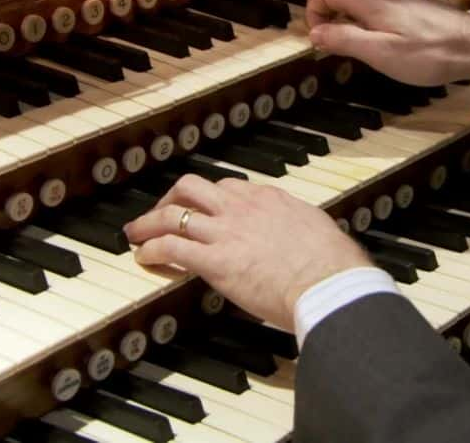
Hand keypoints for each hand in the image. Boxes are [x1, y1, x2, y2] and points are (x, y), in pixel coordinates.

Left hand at [124, 175, 372, 331]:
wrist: (329, 283)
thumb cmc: (333, 265)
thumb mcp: (317, 231)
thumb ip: (299, 228)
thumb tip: (301, 236)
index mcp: (269, 199)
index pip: (228, 187)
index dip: (209, 198)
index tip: (202, 209)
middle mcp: (242, 208)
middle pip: (192, 187)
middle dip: (171, 199)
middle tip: (160, 213)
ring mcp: (226, 232)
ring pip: (173, 213)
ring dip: (148, 223)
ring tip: (136, 234)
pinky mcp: (214, 260)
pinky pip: (170, 246)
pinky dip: (150, 250)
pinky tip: (143, 257)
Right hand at [306, 0, 469, 84]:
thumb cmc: (428, 53)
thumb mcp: (380, 53)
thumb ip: (344, 39)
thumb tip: (314, 33)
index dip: (315, 13)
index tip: (322, 39)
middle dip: (330, 17)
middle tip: (338, 46)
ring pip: (359, 0)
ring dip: (349, 21)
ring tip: (360, 48)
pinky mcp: (411, 3)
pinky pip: (377, 5)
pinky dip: (368, 21)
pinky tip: (383, 43)